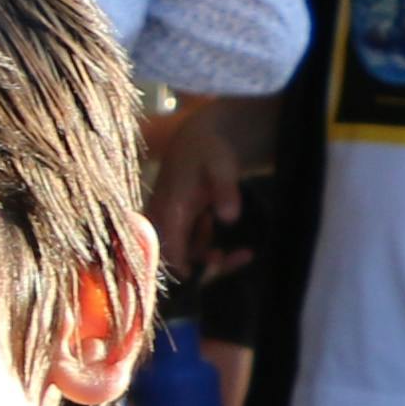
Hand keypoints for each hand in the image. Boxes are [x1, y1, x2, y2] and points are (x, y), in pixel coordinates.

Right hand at [142, 100, 248, 263]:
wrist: (199, 138)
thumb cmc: (209, 150)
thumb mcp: (222, 165)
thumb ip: (225, 189)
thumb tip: (230, 217)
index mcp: (168, 207)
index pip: (167, 249)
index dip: (186, 267)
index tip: (216, 267)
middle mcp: (162, 219)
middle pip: (173, 258)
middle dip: (204, 267)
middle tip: (239, 259)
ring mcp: (167, 223)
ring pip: (182, 255)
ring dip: (210, 259)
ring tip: (243, 254)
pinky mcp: (176, 224)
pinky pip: (188, 247)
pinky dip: (208, 249)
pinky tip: (231, 243)